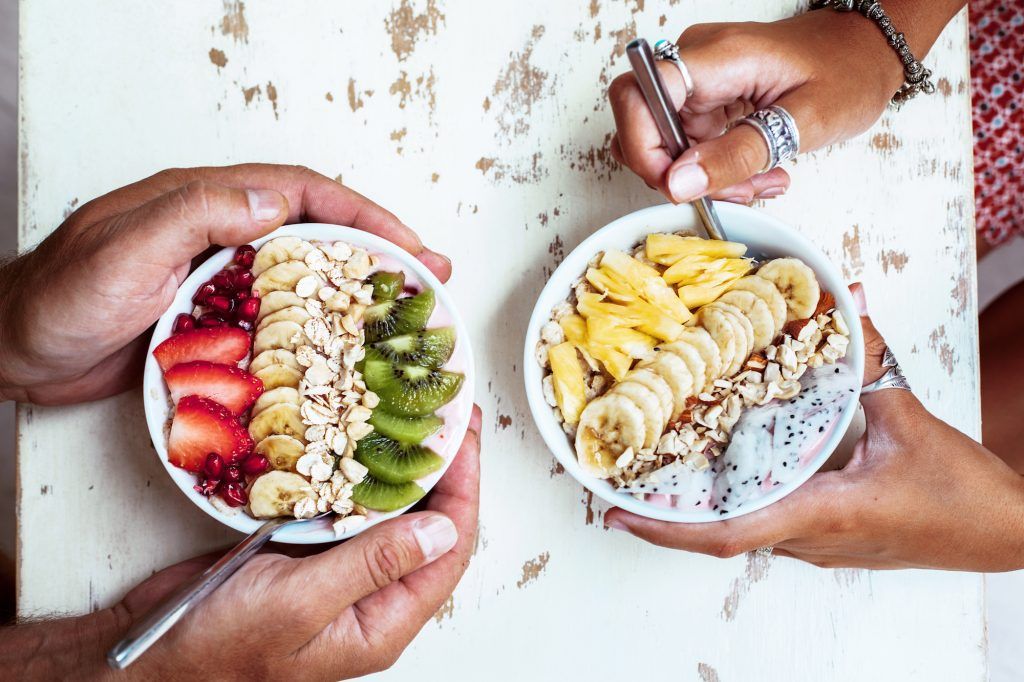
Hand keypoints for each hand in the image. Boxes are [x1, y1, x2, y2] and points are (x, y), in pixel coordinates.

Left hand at [0, 164, 451, 404]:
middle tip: (428, 277)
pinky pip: (279, 317)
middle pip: (316, 230)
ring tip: (400, 316)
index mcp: (205, 201)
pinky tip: (340, 353)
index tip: (409, 244)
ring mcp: (218, 277)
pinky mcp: (212, 318)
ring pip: (303, 275)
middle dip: (378, 248)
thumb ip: (195, 216)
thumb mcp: (124, 248)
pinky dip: (318, 329)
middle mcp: (219, 232)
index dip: (363, 215)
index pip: (301, 195)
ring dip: (355, 291)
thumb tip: (272, 201)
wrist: (10, 350)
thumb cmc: (56, 298)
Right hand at [6, 406, 480, 679]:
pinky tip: (364, 439)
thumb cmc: (219, 645)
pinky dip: (362, 473)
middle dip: (443, 468)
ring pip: (393, 513)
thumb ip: (374, 565)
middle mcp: (372, 597)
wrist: (149, 651)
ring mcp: (341, 573)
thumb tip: (444, 529)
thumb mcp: (301, 603)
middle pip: (430, 525)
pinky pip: (352, 508)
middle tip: (447, 412)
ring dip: (405, 465)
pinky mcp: (311, 552)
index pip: (449, 550)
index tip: (462, 435)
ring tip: (416, 415)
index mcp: (384, 622)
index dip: (464, 489)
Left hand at [605, 286, 1023, 570]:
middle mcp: (809, 538)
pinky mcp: (828, 540)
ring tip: (652, 475)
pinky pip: (766, 523)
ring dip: (695, 509)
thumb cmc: (963, 497)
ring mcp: (817, 545)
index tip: (618, 515)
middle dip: (665, 515)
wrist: (1004, 537)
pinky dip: (732, 501)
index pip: (728, 533)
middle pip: (721, 533)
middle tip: (619, 483)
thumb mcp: (912, 420)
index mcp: (822, 513)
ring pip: (742, 530)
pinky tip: (717, 473)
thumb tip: (848, 299)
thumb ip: (871, 360)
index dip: (666, 529)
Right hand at [608, 12, 912, 203]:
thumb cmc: (848, 72)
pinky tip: (752, 172)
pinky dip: (713, 168)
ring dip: (701, 177)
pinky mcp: (704, 99)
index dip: (642, 147)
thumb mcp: (804, 122)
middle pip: (645, 126)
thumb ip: (738, 154)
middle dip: (678, 174)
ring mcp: (696, 82)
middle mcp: (694, 63)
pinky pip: (686, 143)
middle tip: (732, 189)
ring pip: (664, 144)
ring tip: (756, 181)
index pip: (638, 96)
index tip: (675, 184)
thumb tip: (677, 183)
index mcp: (717, 57)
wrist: (865, 52)